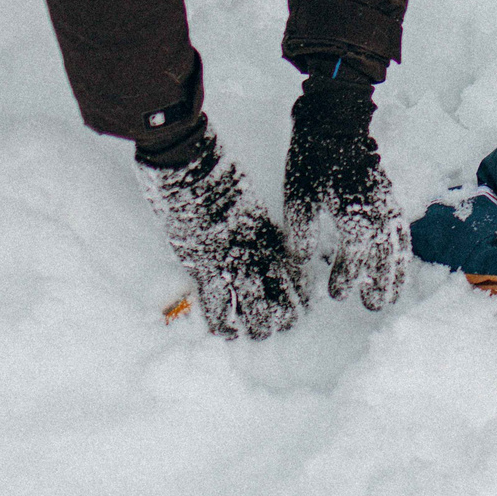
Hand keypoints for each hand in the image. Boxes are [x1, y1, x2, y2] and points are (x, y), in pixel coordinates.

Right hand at [136, 119, 305, 338]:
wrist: (189, 161)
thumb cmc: (212, 172)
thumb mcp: (244, 197)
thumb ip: (252, 220)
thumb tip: (256, 235)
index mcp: (267, 230)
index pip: (292, 268)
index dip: (301, 288)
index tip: (307, 303)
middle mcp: (255, 249)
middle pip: (280, 290)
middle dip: (285, 311)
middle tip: (286, 326)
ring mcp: (230, 258)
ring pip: (254, 304)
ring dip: (259, 323)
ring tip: (260, 334)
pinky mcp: (202, 264)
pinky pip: (217, 303)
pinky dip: (223, 323)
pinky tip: (228, 334)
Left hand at [285, 69, 406, 309]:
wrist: (337, 123)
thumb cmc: (314, 157)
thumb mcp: (298, 192)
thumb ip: (301, 229)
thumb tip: (303, 261)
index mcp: (352, 208)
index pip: (356, 251)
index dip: (348, 274)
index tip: (336, 293)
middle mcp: (376, 209)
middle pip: (386, 254)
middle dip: (380, 282)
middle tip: (372, 306)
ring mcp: (387, 203)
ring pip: (399, 244)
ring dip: (397, 272)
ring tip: (391, 296)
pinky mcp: (389, 197)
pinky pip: (403, 230)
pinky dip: (402, 251)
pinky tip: (398, 264)